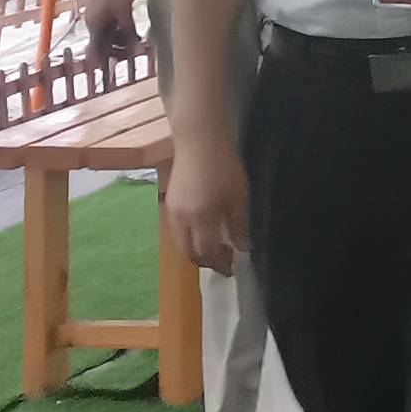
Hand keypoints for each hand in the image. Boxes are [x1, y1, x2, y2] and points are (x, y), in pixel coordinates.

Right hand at [82, 0, 138, 59]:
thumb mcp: (124, 11)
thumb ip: (128, 30)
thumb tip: (133, 47)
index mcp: (95, 26)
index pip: (96, 51)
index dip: (105, 62)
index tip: (116, 69)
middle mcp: (93, 24)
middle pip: (103, 44)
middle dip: (117, 50)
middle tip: (134, 52)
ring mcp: (97, 16)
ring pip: (108, 35)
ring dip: (121, 40)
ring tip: (137, 41)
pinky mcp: (103, 9)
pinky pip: (111, 25)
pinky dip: (120, 29)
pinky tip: (133, 29)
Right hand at [164, 125, 248, 270]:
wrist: (199, 143)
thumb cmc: (224, 167)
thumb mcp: (238, 197)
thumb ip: (239, 225)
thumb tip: (243, 248)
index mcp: (202, 218)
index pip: (209, 252)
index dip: (220, 263)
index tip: (231, 268)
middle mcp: (183, 220)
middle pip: (190, 252)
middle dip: (205, 261)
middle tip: (221, 261)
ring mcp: (172, 213)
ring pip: (180, 243)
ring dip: (195, 251)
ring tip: (212, 248)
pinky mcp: (168, 205)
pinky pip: (175, 232)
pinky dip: (187, 239)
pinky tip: (201, 233)